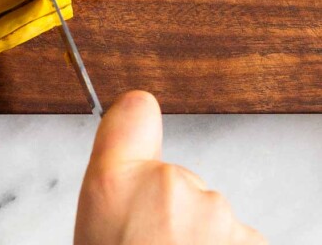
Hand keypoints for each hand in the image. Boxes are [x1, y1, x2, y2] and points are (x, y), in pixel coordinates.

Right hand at [75, 91, 266, 244]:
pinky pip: (235, 238)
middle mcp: (167, 186)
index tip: (138, 118)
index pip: (132, 111)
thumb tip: (124, 188)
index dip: (136, 119)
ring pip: (207, 214)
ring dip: (198, 236)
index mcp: (115, 184)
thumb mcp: (93, 230)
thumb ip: (114, 195)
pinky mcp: (250, 238)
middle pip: (176, 180)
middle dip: (170, 211)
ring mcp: (213, 213)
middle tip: (148, 244)